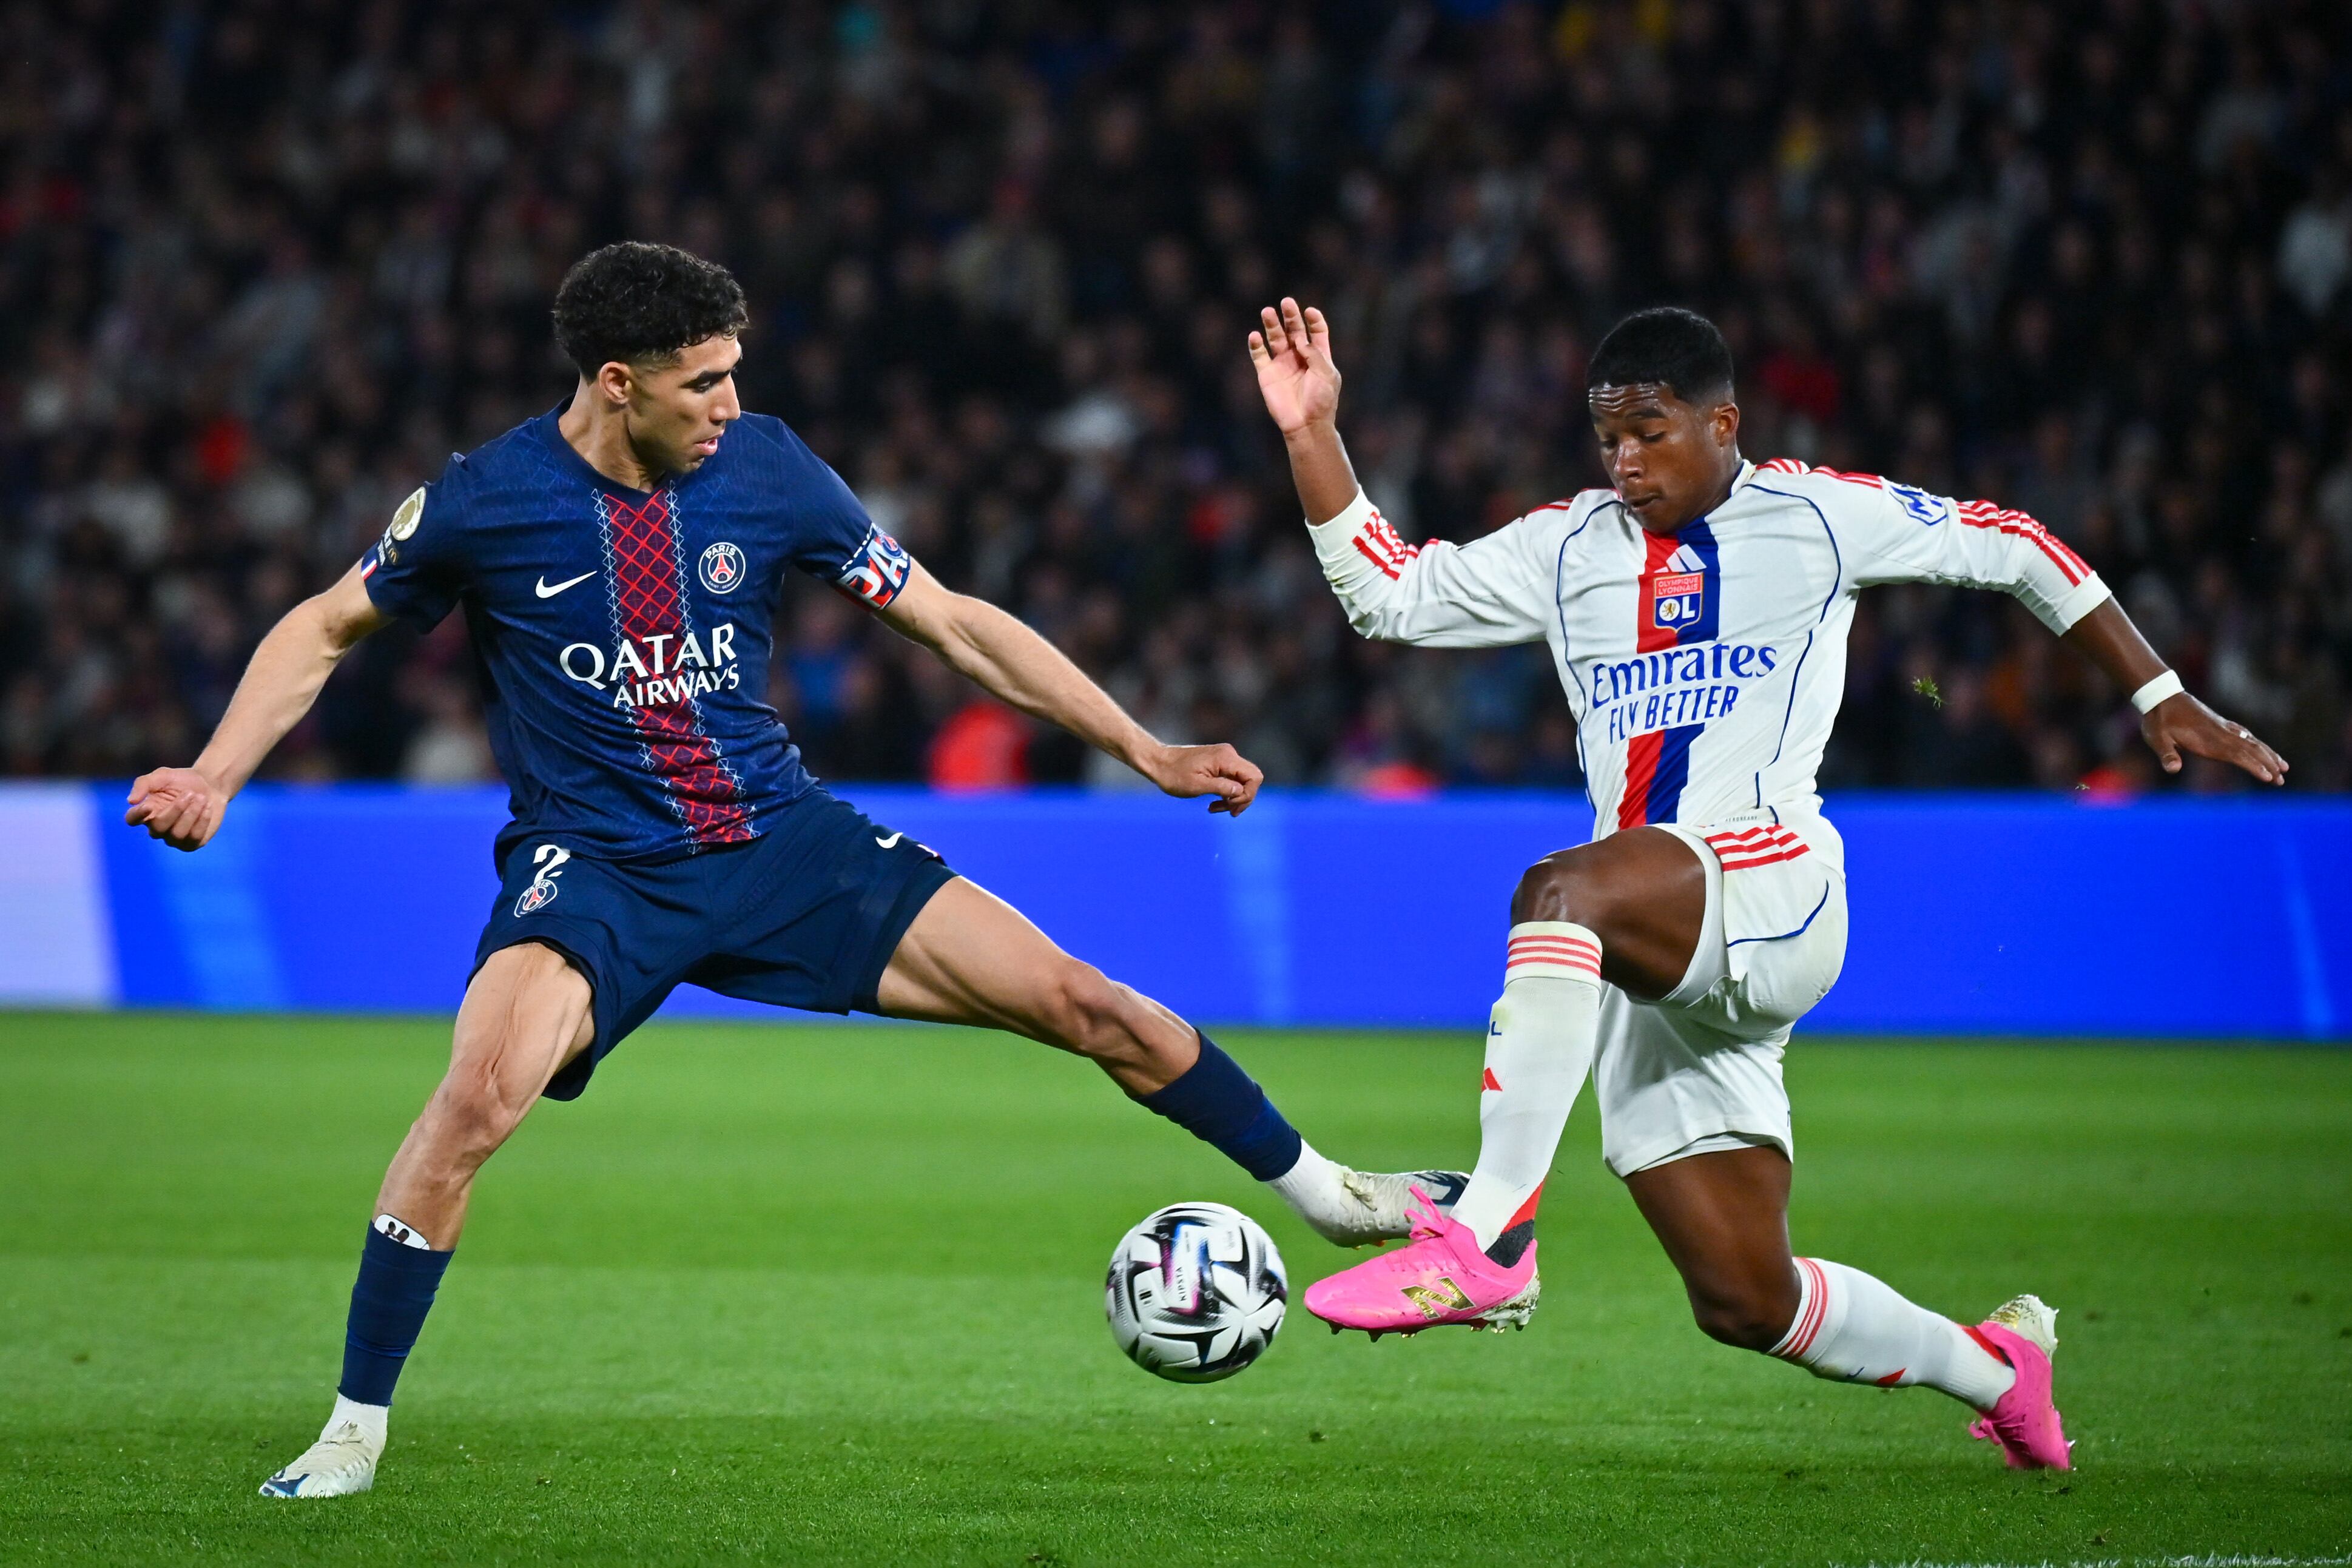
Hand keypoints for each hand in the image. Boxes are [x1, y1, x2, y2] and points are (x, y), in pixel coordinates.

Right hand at [125, 766, 229, 849]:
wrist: (210, 785)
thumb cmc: (182, 780)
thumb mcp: (162, 775)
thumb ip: (143, 784)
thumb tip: (130, 801)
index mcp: (145, 811)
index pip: (132, 819)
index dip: (137, 815)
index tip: (148, 805)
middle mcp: (157, 828)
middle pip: (158, 828)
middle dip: (176, 809)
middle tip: (190, 793)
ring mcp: (173, 838)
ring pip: (177, 835)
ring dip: (191, 814)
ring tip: (201, 798)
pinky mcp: (192, 843)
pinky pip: (194, 838)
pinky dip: (202, 821)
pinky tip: (207, 808)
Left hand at [1140, 741, 1264, 815]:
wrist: (1158, 763)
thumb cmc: (1174, 775)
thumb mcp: (1197, 785)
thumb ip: (1221, 787)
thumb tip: (1240, 791)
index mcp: (1225, 758)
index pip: (1254, 777)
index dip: (1248, 795)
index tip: (1230, 805)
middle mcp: (1228, 754)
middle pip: (1251, 779)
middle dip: (1243, 798)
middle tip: (1228, 812)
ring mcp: (1224, 757)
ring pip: (1242, 781)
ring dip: (1233, 798)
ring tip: (1215, 809)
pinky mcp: (1218, 762)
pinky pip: (1232, 779)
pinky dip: (1226, 793)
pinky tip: (1213, 803)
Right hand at [1249, 297, 1340, 436]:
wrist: (1306, 425)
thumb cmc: (1321, 401)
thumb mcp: (1326, 373)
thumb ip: (1314, 353)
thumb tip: (1299, 339)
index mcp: (1318, 356)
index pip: (1316, 331)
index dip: (1313, 319)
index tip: (1309, 312)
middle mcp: (1299, 357)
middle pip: (1294, 330)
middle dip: (1290, 316)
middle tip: (1287, 302)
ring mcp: (1282, 365)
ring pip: (1275, 338)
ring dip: (1271, 324)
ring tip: (1267, 311)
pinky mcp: (1267, 375)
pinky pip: (1259, 356)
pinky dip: (1255, 345)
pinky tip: (1255, 335)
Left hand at [2142, 693, 2286, 784]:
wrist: (2162, 697)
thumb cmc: (2158, 720)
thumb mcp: (2156, 738)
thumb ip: (2166, 753)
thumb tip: (2173, 769)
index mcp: (2207, 739)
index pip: (2235, 754)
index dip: (2252, 765)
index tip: (2268, 776)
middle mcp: (2220, 733)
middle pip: (2250, 750)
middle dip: (2267, 764)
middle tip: (2282, 780)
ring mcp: (2223, 727)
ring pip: (2251, 742)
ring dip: (2268, 755)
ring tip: (2284, 767)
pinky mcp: (2221, 724)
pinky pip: (2244, 735)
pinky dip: (2257, 743)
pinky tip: (2263, 749)